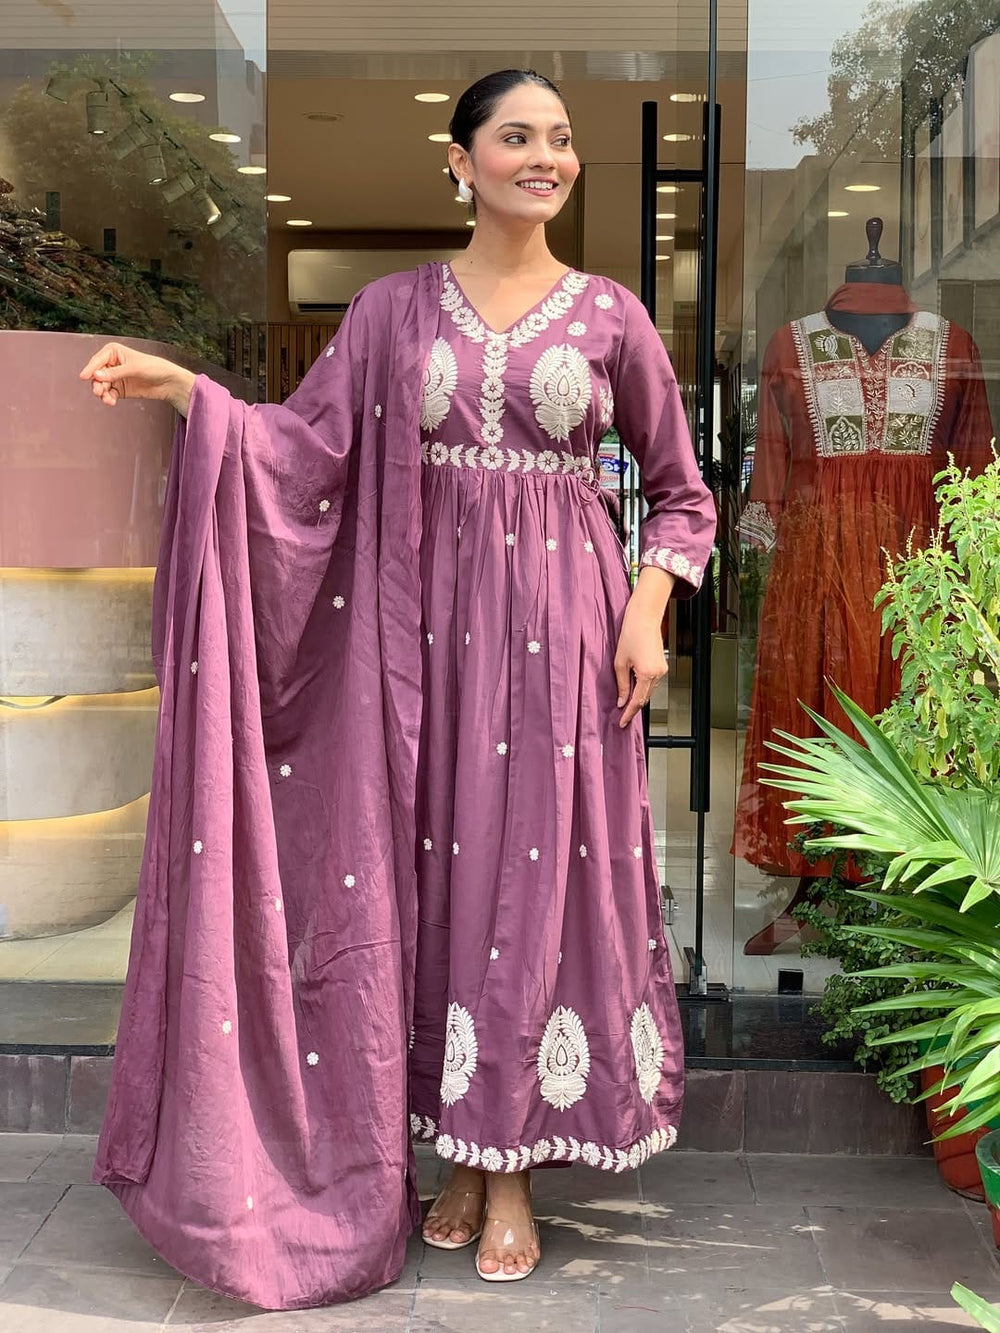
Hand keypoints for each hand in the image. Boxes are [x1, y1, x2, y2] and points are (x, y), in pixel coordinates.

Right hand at [78, 342, 194, 415]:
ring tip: (108, 400)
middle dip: (97, 384)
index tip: (84, 377)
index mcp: (113, 351)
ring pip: (102, 386)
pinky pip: (110, 394)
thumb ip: (115, 373)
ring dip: (103, 393)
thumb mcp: (134, 368)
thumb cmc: (154, 368)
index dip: (90, 368)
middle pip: (97, 374)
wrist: (168, 382)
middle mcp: (112, 363)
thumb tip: (97, 375)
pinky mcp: (120, 389)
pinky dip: (109, 398)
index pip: (98, 360)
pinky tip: (111, 402)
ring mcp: (115, 377)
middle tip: (99, 392)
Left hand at [614, 583, 670, 728]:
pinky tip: (633, 688)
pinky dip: (643, 688)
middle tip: (622, 716)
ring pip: (649, 691)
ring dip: (638, 697)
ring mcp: (662, 670)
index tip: (622, 722)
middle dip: (633, 707)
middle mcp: (658, 674)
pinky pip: (652, 683)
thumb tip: (621, 701)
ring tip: (625, 703)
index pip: (637, 701)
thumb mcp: (620, 662)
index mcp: (647, 674)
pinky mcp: (662, 666)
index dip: (628, 713)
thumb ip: (622, 685)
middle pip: (644, 698)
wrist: (644, 619)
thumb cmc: (631, 635)